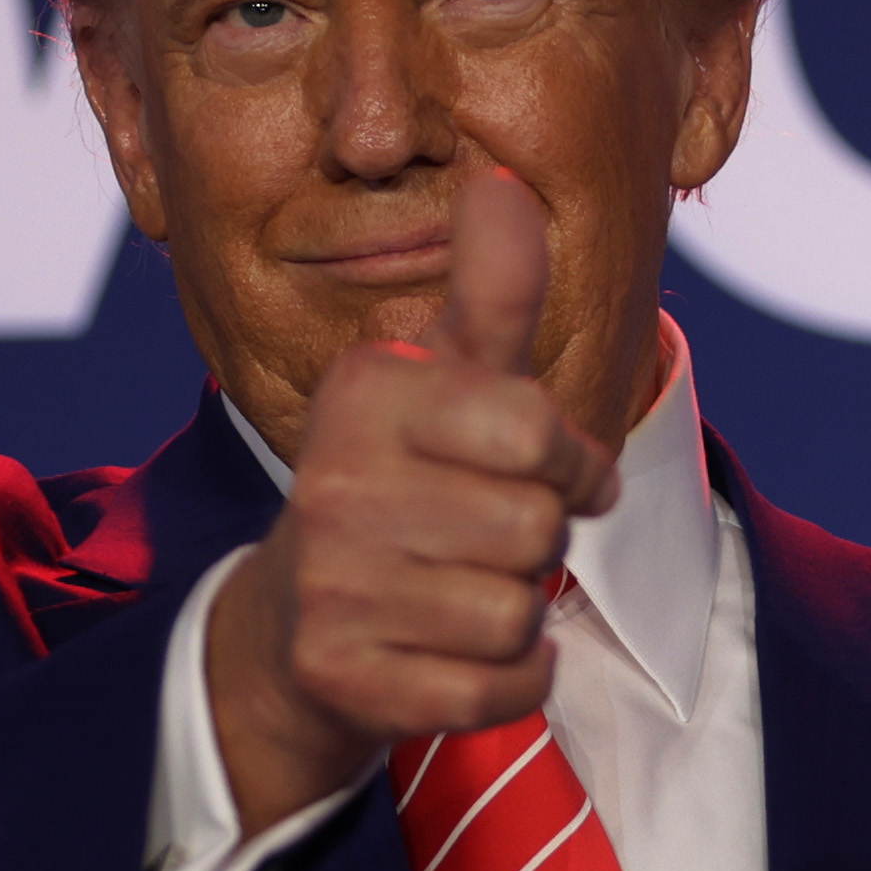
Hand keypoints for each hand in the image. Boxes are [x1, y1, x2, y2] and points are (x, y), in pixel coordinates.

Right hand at [204, 170, 617, 835]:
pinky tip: (451, 656)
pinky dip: (505, 682)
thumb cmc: (406, 488)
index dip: (571, 462)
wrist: (299, 630)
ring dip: (516, 615)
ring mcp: (329, 583)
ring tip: (455, 593)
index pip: (534, 428)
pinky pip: (498, 688)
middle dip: (535, 544)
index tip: (548, 471)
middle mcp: (333, 481)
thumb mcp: (451, 382)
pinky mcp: (341, 676)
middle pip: (537, 528)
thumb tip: (505, 182)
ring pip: (518, 611)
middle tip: (479, 541)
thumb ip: (494, 291)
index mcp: (367, 392)